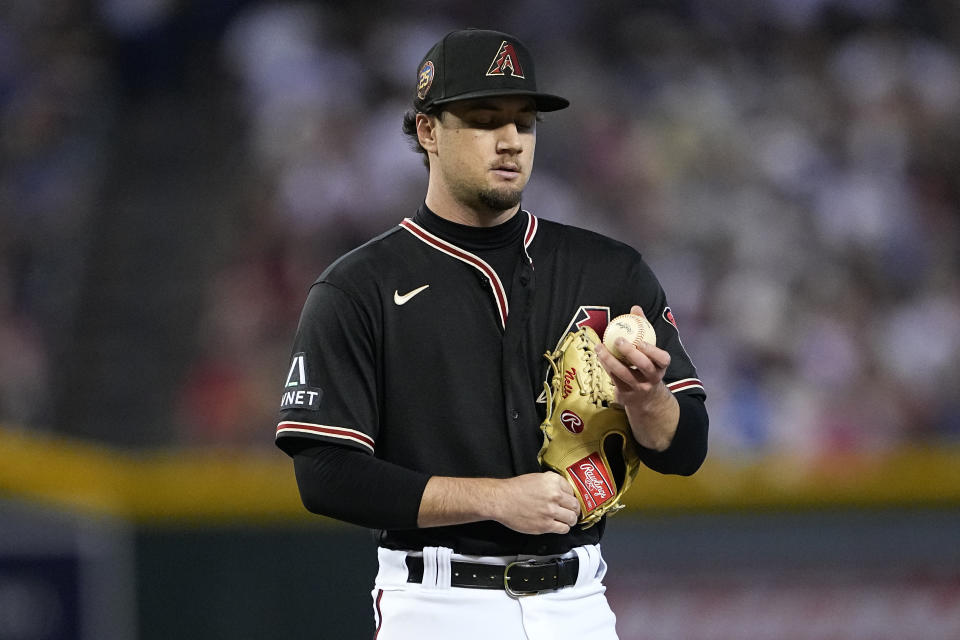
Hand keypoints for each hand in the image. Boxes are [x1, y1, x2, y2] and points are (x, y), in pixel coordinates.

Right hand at [490, 472, 580, 533]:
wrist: (501, 500)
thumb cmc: (514, 489)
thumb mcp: (536, 478)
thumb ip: (551, 484)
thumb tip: (562, 492)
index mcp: (552, 481)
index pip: (572, 490)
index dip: (570, 496)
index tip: (569, 500)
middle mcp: (554, 495)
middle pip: (575, 505)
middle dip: (574, 509)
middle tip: (571, 511)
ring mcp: (551, 511)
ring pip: (572, 518)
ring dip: (570, 520)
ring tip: (567, 520)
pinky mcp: (546, 524)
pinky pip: (563, 529)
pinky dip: (563, 528)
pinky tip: (559, 525)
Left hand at [596, 306, 678, 450]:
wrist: (646, 400)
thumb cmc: (646, 366)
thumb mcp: (650, 351)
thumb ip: (644, 329)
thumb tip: (635, 308)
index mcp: (661, 367)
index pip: (663, 359)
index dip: (653, 350)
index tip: (641, 340)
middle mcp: (652, 379)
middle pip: (644, 367)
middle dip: (631, 353)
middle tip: (619, 340)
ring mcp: (638, 388)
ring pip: (624, 374)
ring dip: (611, 360)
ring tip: (600, 347)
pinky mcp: (625, 395)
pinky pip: (614, 378)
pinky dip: (606, 366)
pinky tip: (599, 355)